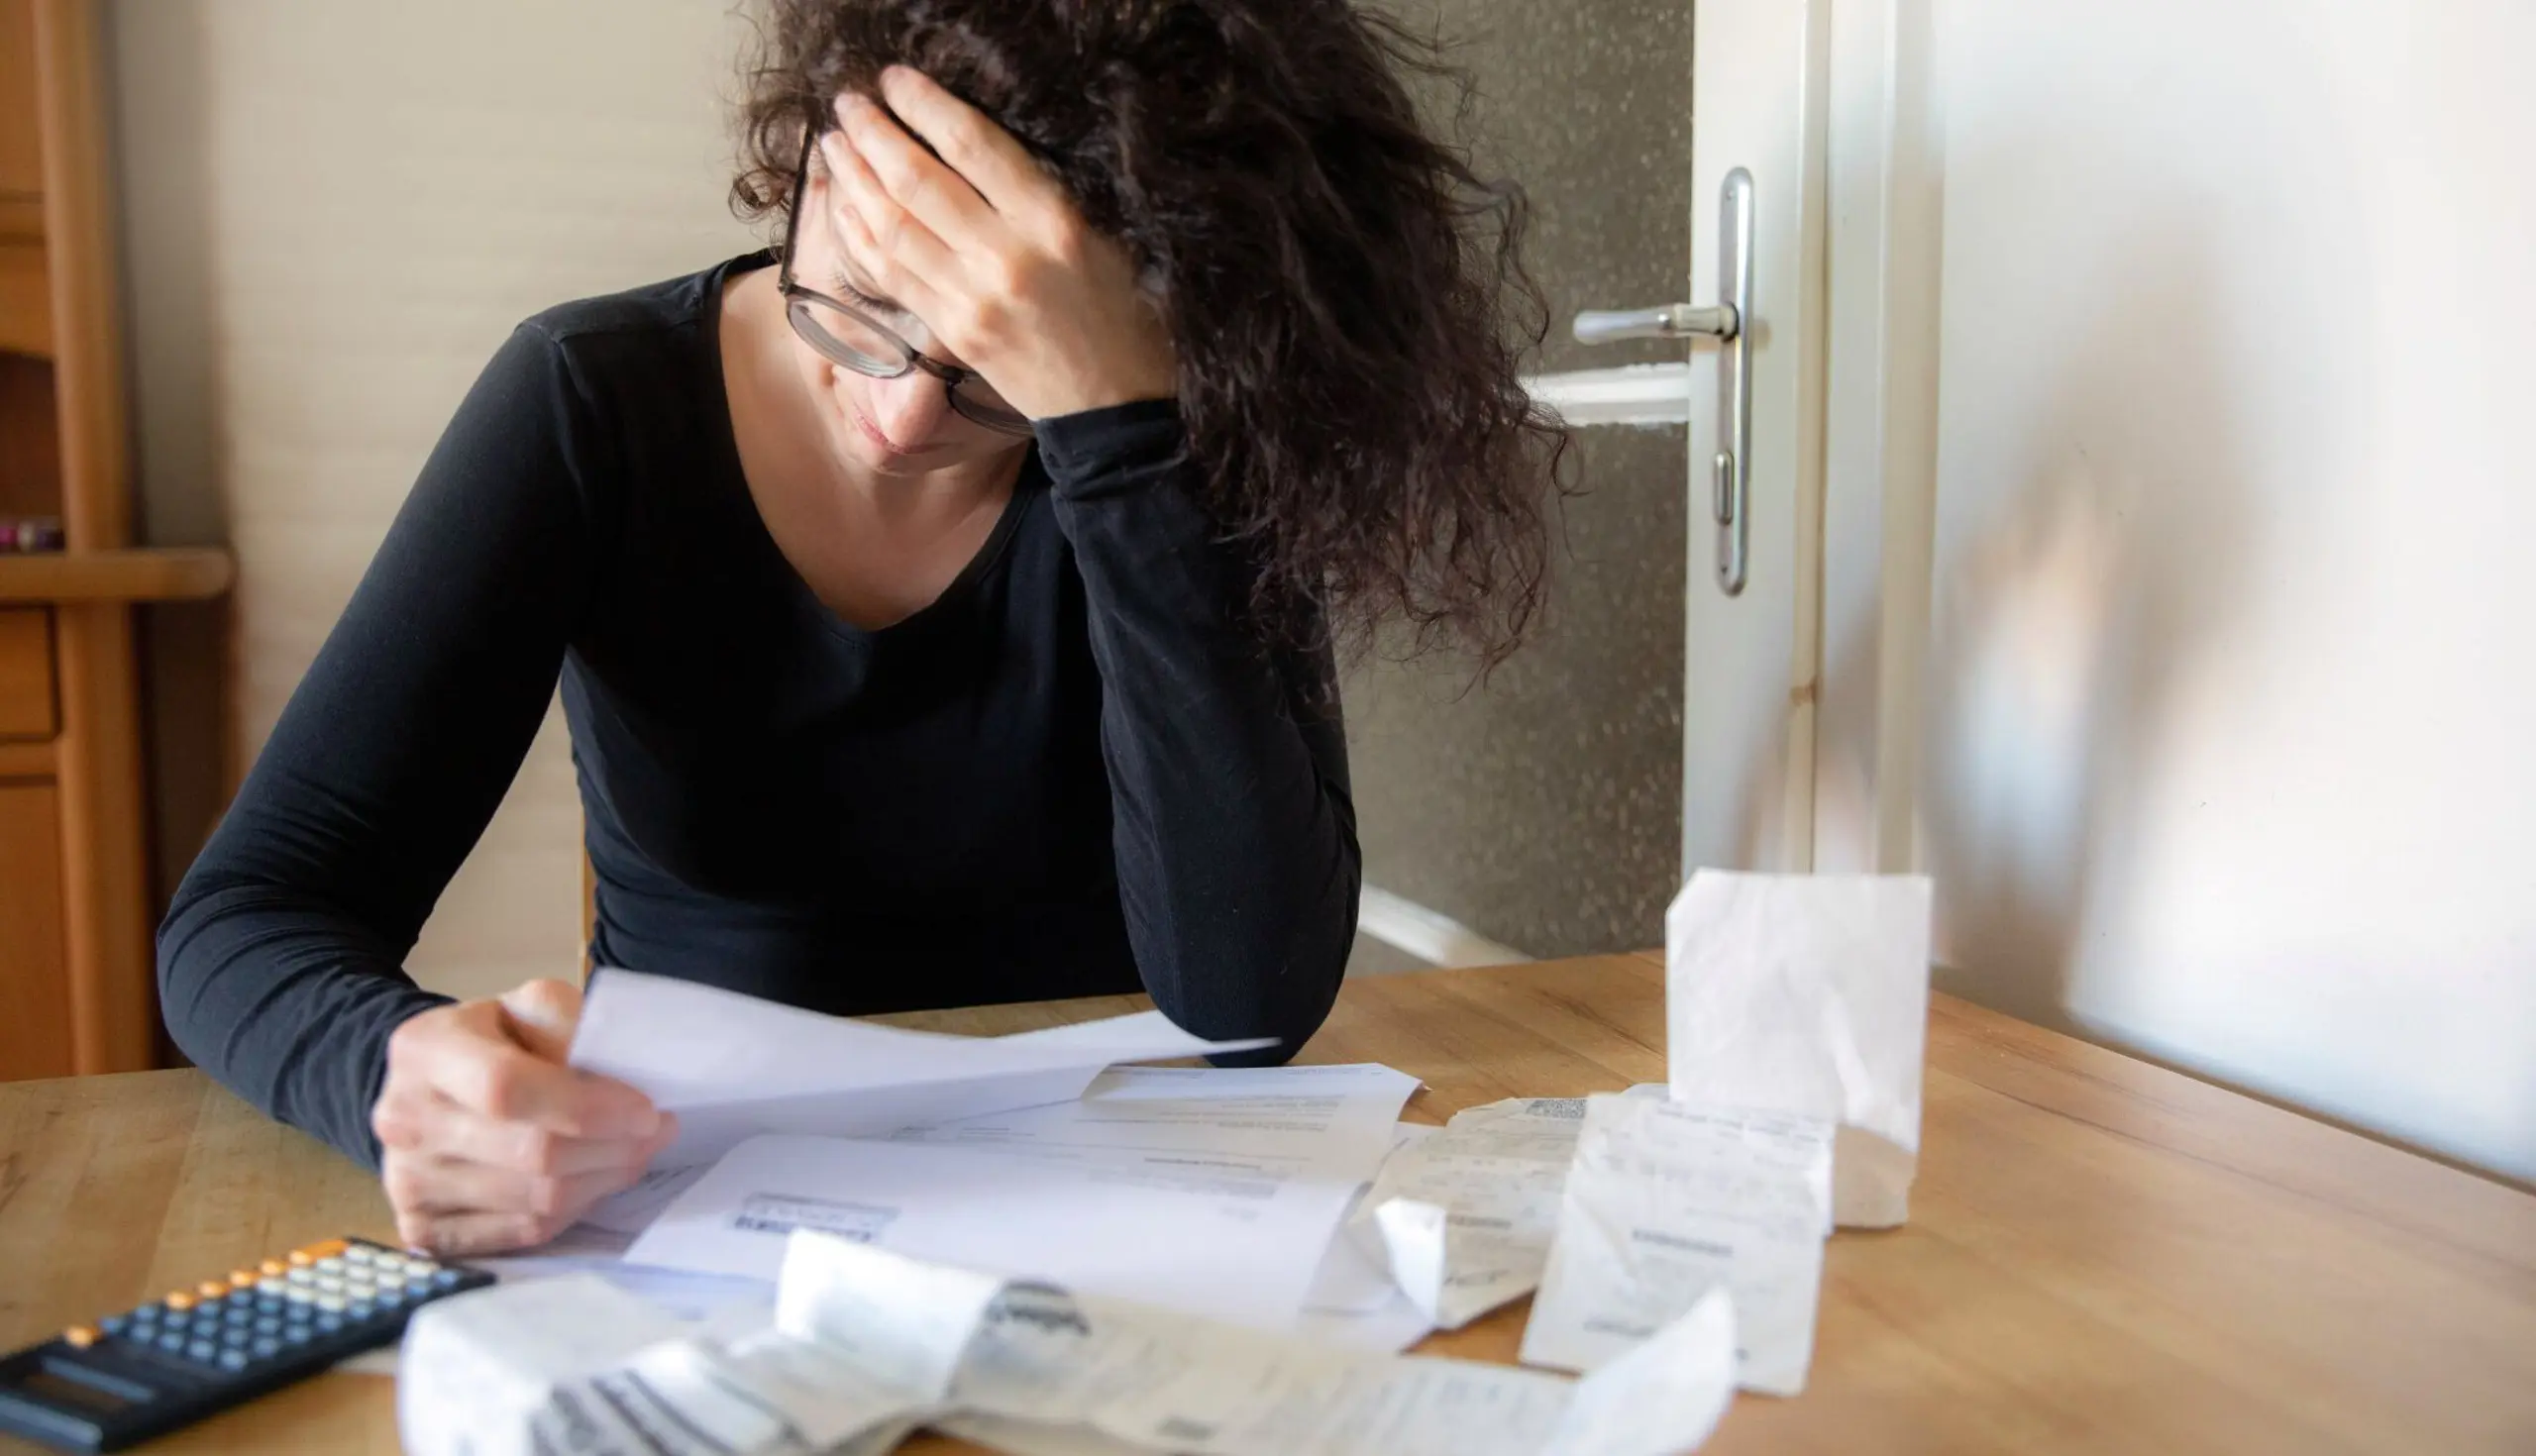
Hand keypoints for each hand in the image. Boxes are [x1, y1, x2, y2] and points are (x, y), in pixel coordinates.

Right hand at [370, 978, 675, 1254]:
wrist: (427, 1088)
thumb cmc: (492, 1042)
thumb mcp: (526, 1007)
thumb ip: (568, 1026)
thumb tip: (617, 1077)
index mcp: (424, 1050)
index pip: (508, 1089)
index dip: (587, 1107)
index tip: (646, 1110)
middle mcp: (403, 1119)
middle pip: (531, 1154)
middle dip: (613, 1147)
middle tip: (657, 1133)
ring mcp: (406, 1182)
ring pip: (534, 1202)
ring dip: (602, 1180)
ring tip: (633, 1154)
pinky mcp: (421, 1229)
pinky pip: (519, 1236)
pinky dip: (571, 1214)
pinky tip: (592, 1183)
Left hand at [822, 66, 1175, 419]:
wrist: (1118, 410)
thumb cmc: (1126, 317)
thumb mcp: (1106, 237)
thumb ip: (1045, 194)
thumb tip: (977, 146)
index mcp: (1052, 223)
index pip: (973, 144)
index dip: (924, 105)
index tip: (895, 80)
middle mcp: (1004, 258)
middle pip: (917, 181)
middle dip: (873, 134)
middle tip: (849, 104)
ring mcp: (971, 300)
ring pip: (893, 226)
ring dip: (854, 178)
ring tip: (834, 144)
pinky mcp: (952, 334)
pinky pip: (891, 274)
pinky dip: (860, 235)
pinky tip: (843, 207)